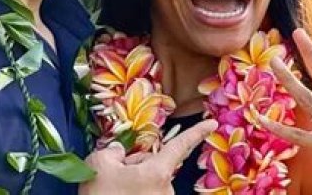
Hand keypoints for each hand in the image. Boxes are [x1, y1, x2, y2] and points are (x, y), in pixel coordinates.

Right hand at [79, 119, 216, 194]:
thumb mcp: (99, 164)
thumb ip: (113, 150)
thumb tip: (120, 152)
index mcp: (157, 173)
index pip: (179, 146)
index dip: (196, 132)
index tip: (213, 123)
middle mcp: (166, 191)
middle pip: (154, 166)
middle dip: (136, 165)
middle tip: (113, 176)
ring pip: (148, 182)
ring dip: (132, 181)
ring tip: (112, 191)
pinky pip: (145, 193)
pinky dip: (132, 192)